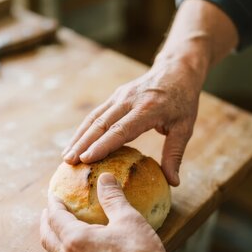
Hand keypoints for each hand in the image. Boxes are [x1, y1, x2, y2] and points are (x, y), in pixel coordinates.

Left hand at [40, 173, 171, 251]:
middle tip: (50, 209)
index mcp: (75, 239)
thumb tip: (104, 177)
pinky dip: (64, 249)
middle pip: (47, 236)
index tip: (54, 192)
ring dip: (53, 236)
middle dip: (46, 221)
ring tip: (60, 226)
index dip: (53, 203)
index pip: (55, 217)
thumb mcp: (128, 219)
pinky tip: (79, 246)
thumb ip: (113, 197)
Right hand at [62, 60, 203, 185]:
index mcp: (148, 109)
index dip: (102, 145)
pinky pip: (96, 113)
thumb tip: (173, 183)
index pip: (121, 129)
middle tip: (69, 162)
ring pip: (94, 118)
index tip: (86, 159)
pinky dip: (84, 129)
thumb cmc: (183, 101)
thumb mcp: (185, 128)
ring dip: (78, 137)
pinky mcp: (115, 95)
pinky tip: (75, 143)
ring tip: (66, 156)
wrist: (176, 69)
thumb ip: (175, 154)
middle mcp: (130, 100)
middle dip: (82, 143)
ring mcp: (120, 96)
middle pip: (101, 123)